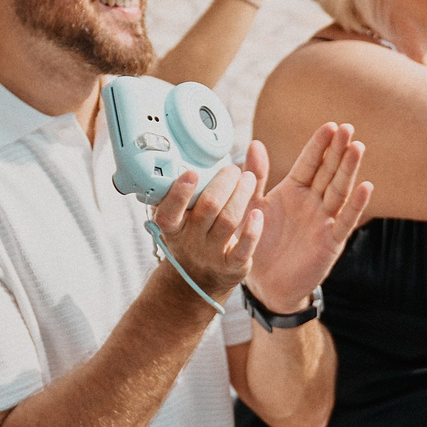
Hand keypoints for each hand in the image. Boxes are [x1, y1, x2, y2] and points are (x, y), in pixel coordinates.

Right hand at [151, 155, 264, 308]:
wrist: (198, 279)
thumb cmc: (196, 234)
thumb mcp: (191, 211)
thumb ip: (213, 180)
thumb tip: (249, 146)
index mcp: (173, 226)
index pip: (168, 212)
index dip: (178, 193)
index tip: (191, 173)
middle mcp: (190, 240)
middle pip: (206, 208)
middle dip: (222, 184)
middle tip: (232, 169)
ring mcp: (210, 254)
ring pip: (227, 222)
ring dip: (240, 196)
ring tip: (248, 179)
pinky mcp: (232, 266)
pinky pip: (243, 249)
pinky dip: (252, 231)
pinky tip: (258, 214)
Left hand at [244, 123, 370, 311]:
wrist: (265, 283)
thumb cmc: (260, 242)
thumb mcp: (253, 206)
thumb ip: (256, 177)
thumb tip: (254, 143)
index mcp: (294, 190)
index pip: (309, 163)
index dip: (319, 145)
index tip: (330, 126)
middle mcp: (312, 202)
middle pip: (328, 172)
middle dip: (337, 151)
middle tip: (347, 128)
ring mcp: (324, 220)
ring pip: (339, 191)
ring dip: (349, 170)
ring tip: (358, 147)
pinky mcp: (331, 241)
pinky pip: (345, 221)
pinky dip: (356, 205)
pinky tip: (366, 186)